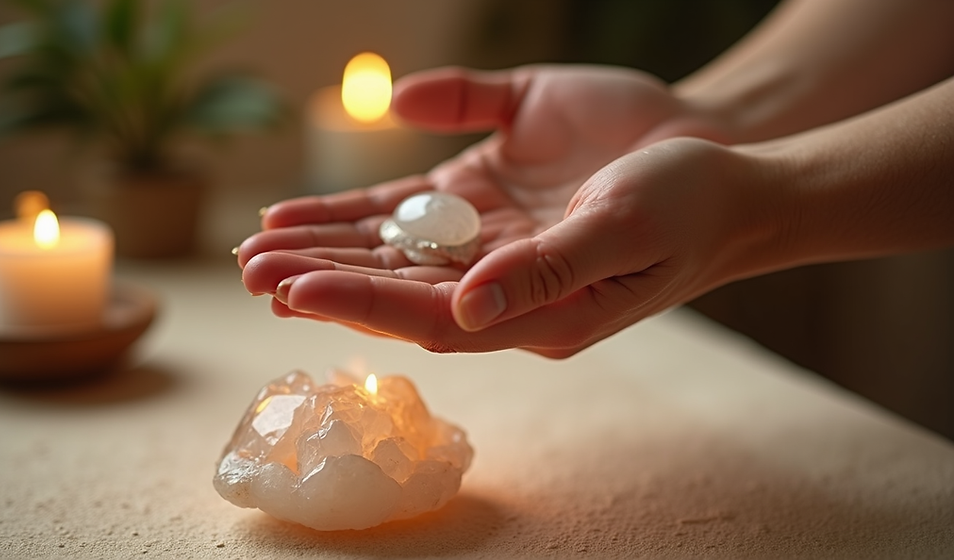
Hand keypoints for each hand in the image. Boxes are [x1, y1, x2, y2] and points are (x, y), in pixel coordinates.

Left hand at [238, 65, 742, 355]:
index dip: (360, 302)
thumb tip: (464, 308)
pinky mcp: (502, 222)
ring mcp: (503, 261)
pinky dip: (370, 224)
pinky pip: (424, 229)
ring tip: (264, 249)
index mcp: (541, 315)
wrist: (730, 185)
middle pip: (400, 297)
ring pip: (403, 265)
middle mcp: (510, 297)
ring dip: (335, 255)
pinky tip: (326, 220)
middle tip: (250, 269)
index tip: (293, 287)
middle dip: (325, 282)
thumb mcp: (627, 227)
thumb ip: (549, 269)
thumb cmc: (690, 204)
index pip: (432, 318)